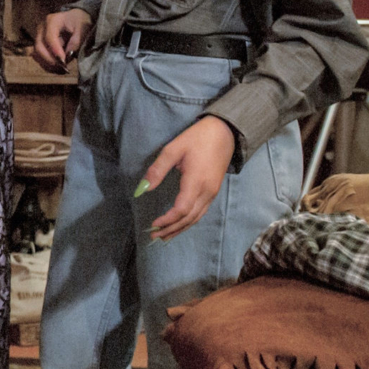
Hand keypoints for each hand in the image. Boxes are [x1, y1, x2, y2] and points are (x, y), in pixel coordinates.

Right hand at [33, 7, 92, 72]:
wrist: (74, 19)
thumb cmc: (79, 22)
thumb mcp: (82, 28)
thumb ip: (76, 41)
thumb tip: (67, 55)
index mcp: (52, 21)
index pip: (49, 37)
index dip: (55, 51)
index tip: (64, 62)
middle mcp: (41, 28)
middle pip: (39, 47)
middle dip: (50, 60)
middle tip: (62, 67)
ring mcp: (39, 37)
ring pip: (37, 54)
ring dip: (48, 64)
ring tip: (61, 69)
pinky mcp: (39, 44)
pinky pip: (38, 57)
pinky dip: (47, 64)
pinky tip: (57, 68)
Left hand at [138, 116, 237, 240]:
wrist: (225, 132)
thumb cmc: (198, 138)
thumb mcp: (173, 149)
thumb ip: (158, 170)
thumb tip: (143, 189)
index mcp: (196, 182)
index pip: (181, 210)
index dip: (167, 220)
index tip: (152, 224)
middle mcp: (206, 192)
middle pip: (188, 219)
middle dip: (171, 229)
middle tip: (154, 236)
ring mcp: (212, 193)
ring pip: (196, 218)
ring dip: (180, 228)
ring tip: (165, 236)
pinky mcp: (214, 191)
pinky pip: (201, 212)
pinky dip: (189, 221)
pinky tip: (180, 224)